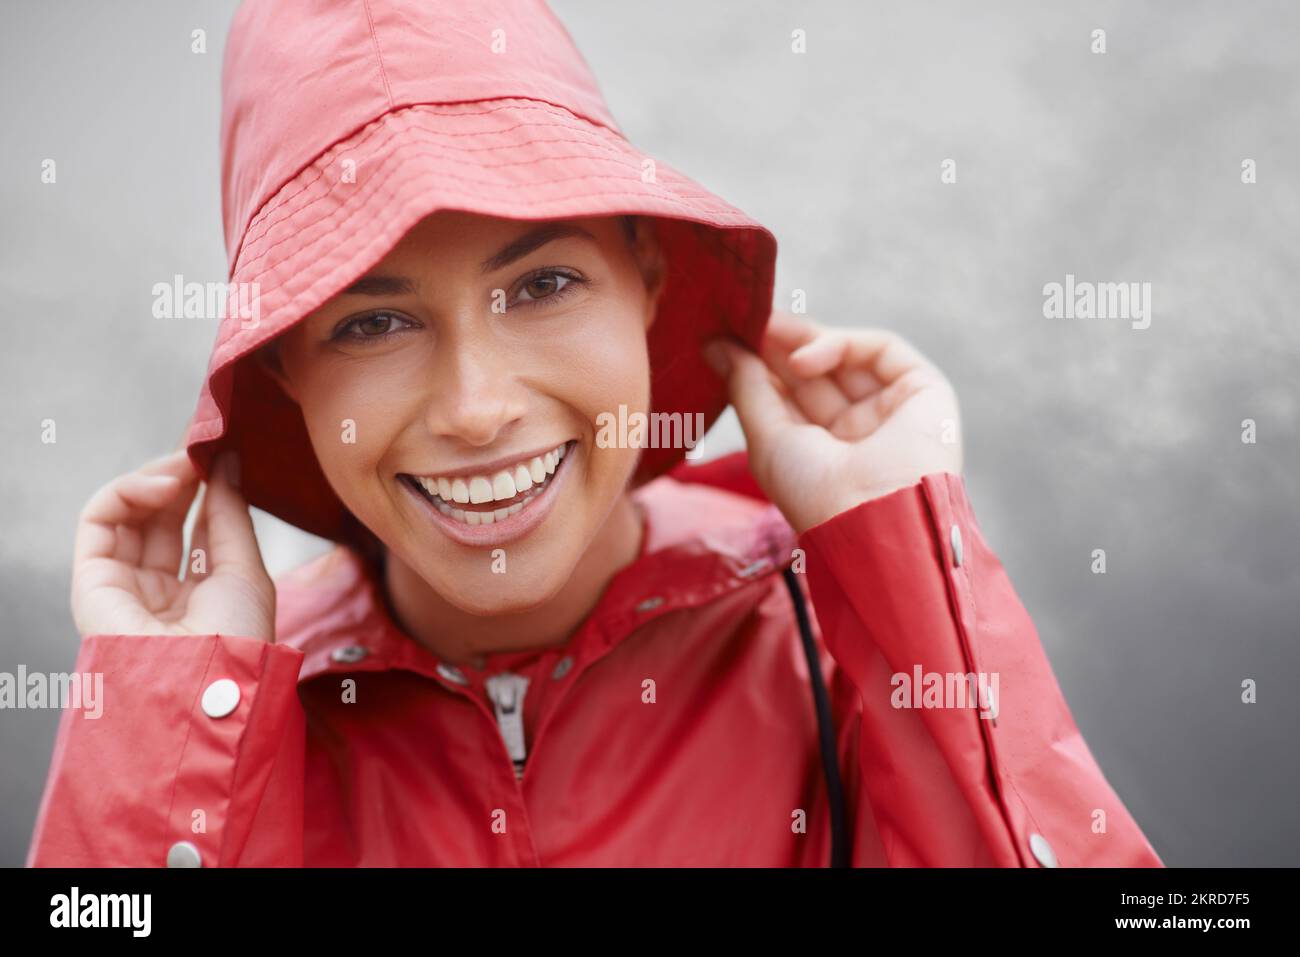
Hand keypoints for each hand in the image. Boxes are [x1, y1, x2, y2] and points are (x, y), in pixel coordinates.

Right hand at [72, 449, 274, 640]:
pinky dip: (128, 490)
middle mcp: (160, 589)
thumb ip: (229, 512)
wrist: (206, 684)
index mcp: (200, 593)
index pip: (197, 525)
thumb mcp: (245, 567)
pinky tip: (165, 483)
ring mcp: (124, 585)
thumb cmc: (236, 639)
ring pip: (128, 512)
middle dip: (182, 475)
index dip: (207, 485)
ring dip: (158, 477)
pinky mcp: (92, 581)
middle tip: (202, 446)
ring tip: (187, 463)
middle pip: (162, 515)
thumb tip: (225, 461)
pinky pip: (98, 519)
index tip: (222, 450)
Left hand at [703, 309, 962, 534]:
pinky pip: (880, 349)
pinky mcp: (924, 390)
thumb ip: (747, 388)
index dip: (762, 366)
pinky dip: (839, 344)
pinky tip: (801, 359)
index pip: (792, 396)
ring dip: (803, 339)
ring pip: (847, 358)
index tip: (725, 339)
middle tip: (744, 321)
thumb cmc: (816, 496)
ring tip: (765, 331)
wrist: (875, 520)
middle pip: (817, 373)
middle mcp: (860, 432)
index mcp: (825, 454)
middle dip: (779, 346)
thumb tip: (716, 347)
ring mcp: (893, 410)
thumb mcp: (766, 441)